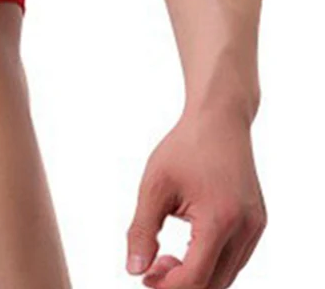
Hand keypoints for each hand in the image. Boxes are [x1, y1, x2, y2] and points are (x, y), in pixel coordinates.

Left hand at [126, 107, 265, 287]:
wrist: (219, 120)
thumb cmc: (184, 148)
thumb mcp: (154, 186)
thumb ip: (142, 230)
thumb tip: (134, 269)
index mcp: (220, 220)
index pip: (196, 277)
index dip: (167, 286)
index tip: (144, 278)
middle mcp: (245, 229)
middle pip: (215, 283)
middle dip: (180, 284)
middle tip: (151, 269)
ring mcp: (255, 227)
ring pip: (226, 275)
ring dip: (197, 276)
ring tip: (166, 257)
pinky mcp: (257, 223)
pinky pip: (235, 258)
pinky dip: (211, 262)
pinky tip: (187, 248)